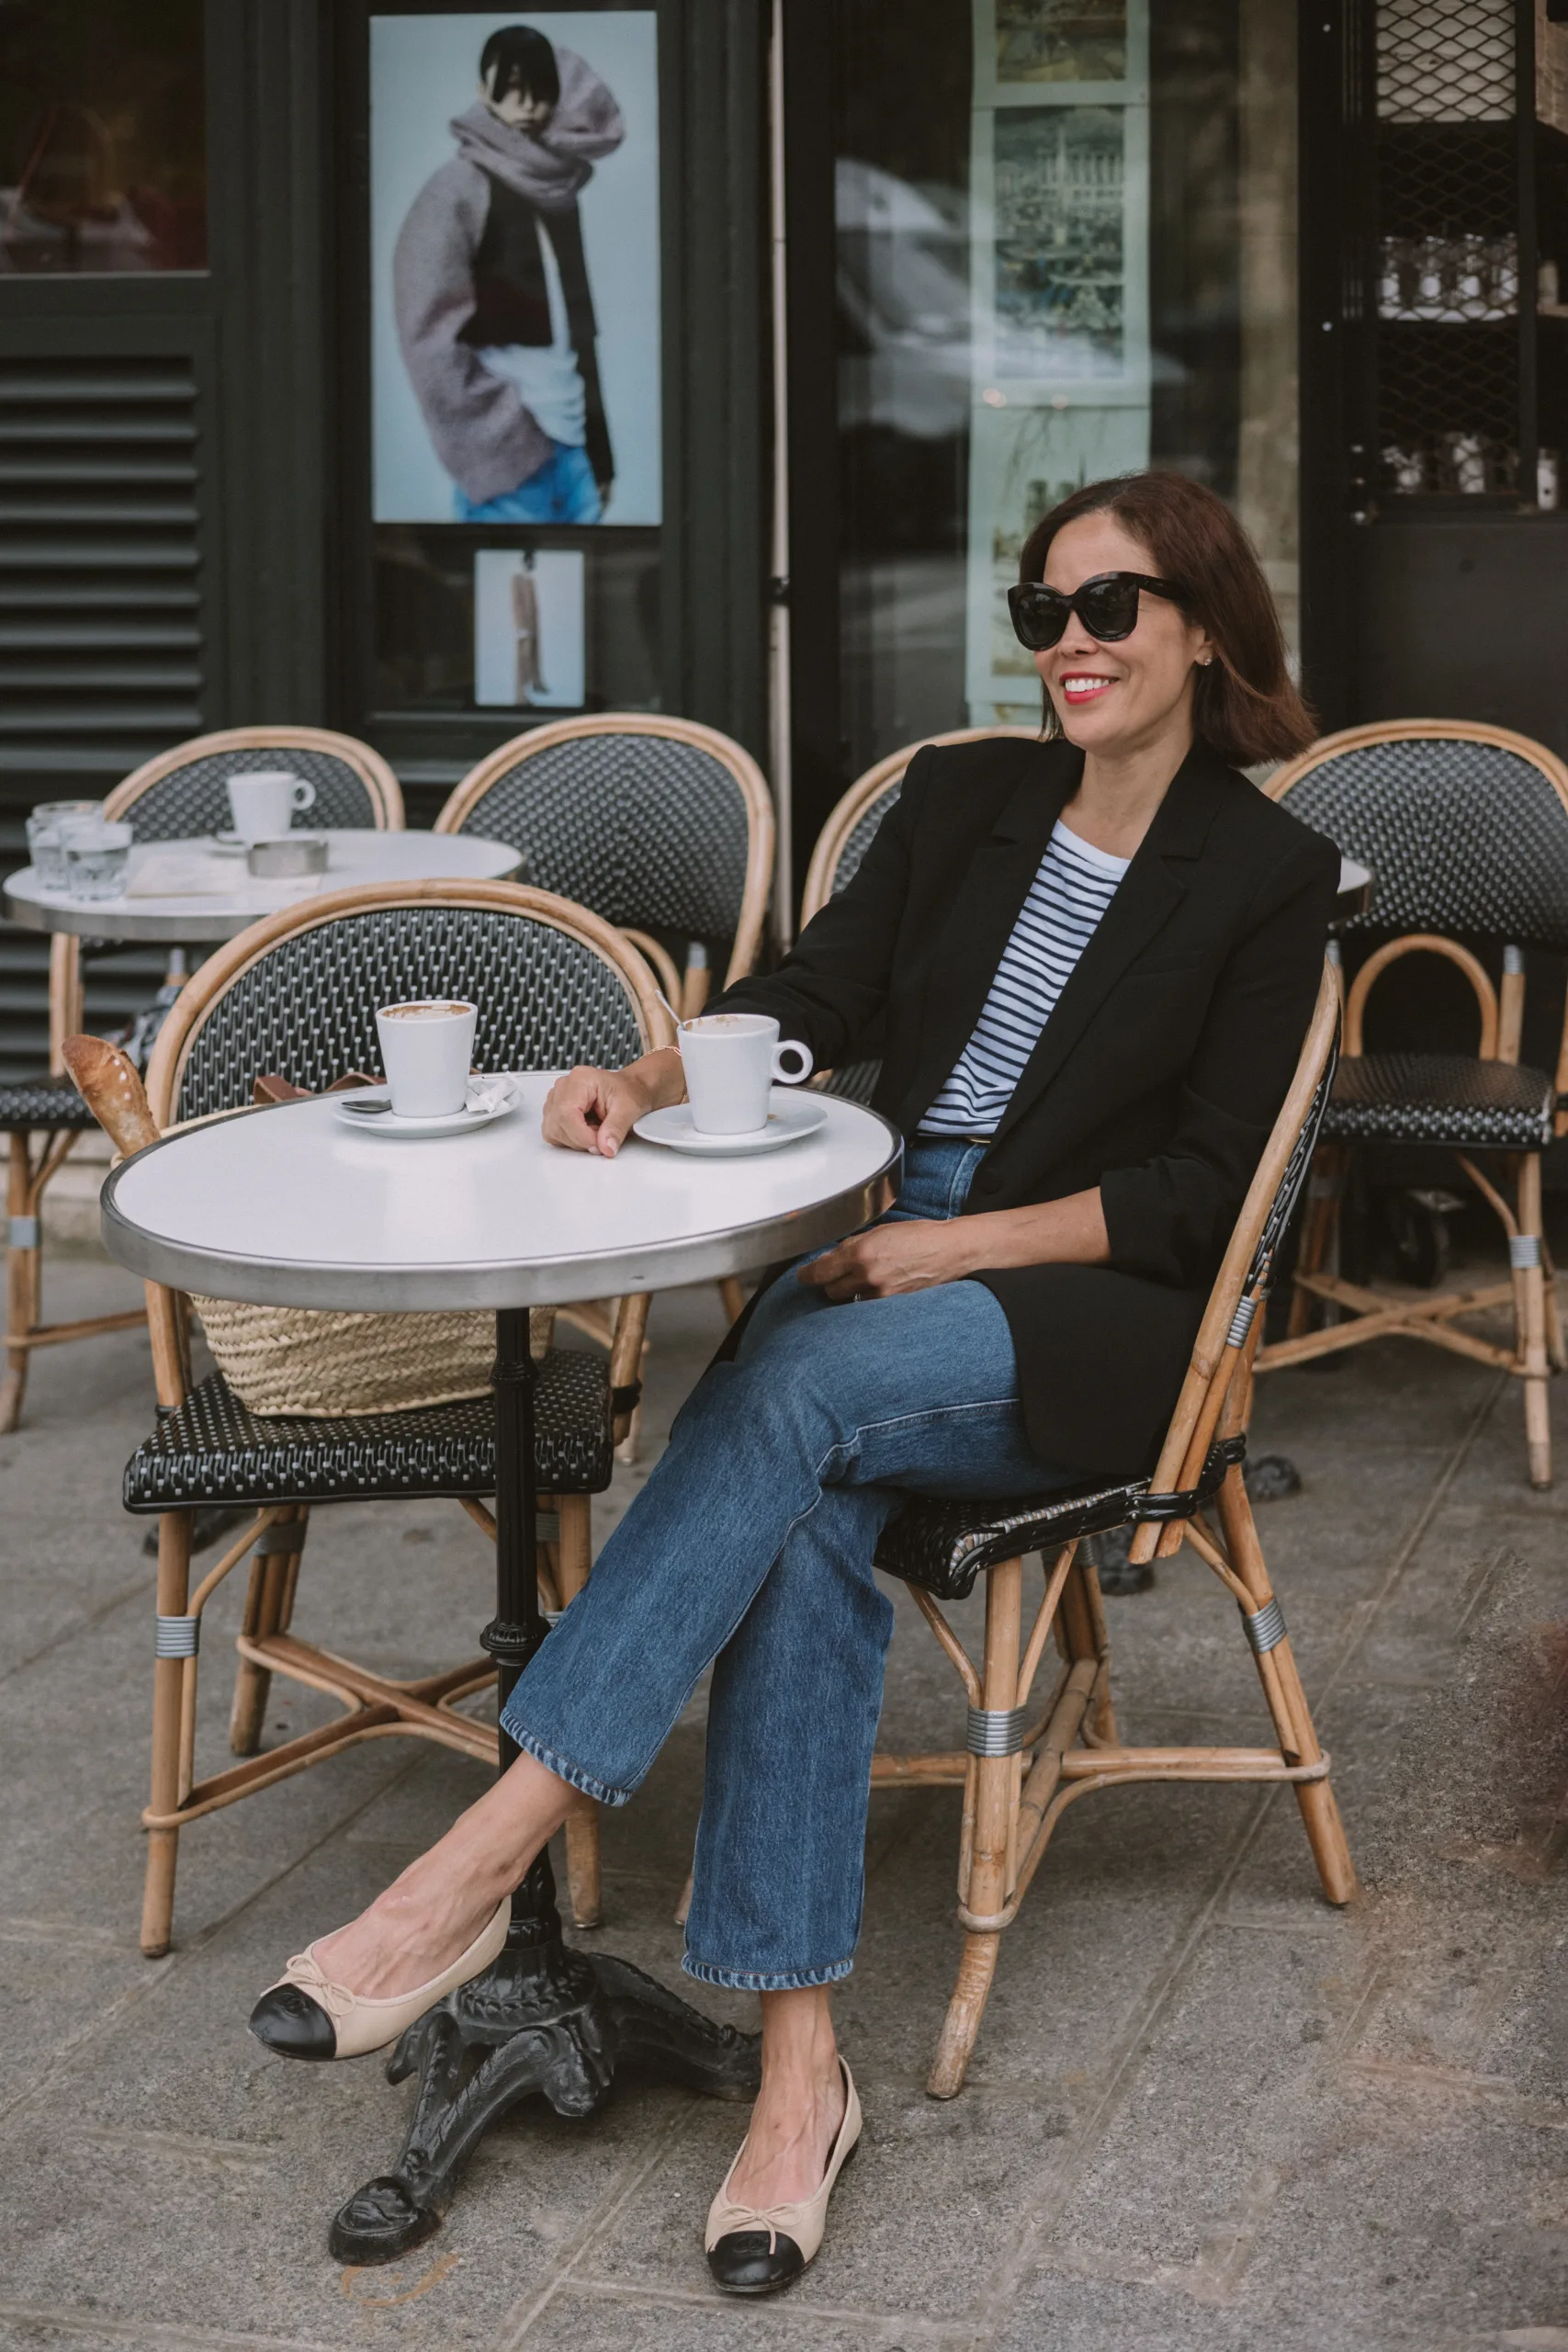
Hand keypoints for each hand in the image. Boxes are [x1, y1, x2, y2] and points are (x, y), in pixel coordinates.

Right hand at [542, 1051, 679, 1156]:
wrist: (630, 1090)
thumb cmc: (628, 1092)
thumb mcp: (628, 1109)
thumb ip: (616, 1129)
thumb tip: (606, 1148)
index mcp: (580, 1079)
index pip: (566, 1113)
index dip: (580, 1135)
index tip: (598, 1145)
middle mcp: (564, 1087)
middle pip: (557, 1124)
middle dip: (581, 1139)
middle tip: (602, 1136)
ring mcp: (556, 1099)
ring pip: (553, 1131)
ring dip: (576, 1140)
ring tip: (596, 1130)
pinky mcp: (554, 1111)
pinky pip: (554, 1134)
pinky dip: (571, 1139)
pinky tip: (586, 1131)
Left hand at [795, 1218, 970, 1302]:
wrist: (949, 1250)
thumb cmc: (919, 1236)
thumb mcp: (880, 1231)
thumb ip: (853, 1244)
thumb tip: (831, 1257)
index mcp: (861, 1252)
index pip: (821, 1272)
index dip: (807, 1276)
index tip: (803, 1276)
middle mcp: (868, 1275)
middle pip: (831, 1291)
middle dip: (831, 1283)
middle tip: (838, 1274)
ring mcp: (881, 1294)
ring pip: (850, 1300)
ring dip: (850, 1292)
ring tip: (864, 1280)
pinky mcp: (893, 1305)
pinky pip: (869, 1305)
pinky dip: (868, 1299)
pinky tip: (879, 1287)